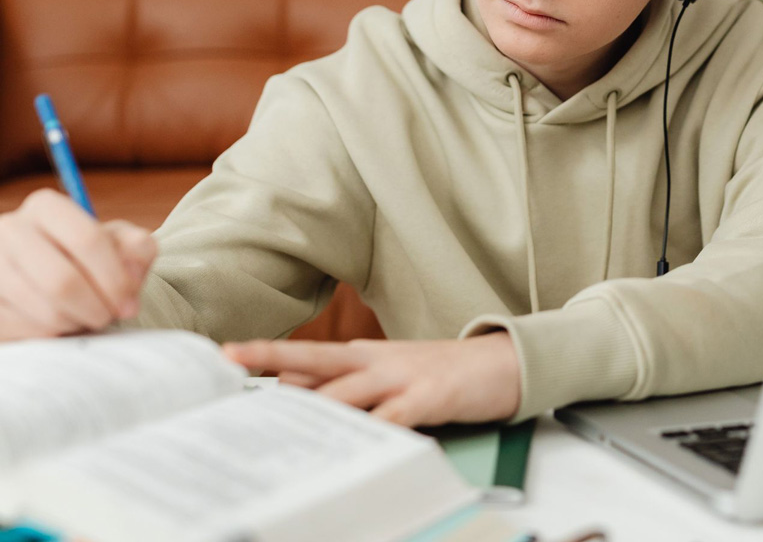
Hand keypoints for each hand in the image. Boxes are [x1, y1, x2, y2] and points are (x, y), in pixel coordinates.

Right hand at [0, 188, 157, 340]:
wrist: (51, 274)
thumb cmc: (91, 257)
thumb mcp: (121, 243)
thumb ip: (138, 249)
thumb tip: (130, 276)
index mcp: (46, 207)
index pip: (88, 240)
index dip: (115, 279)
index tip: (129, 303)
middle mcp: (9, 230)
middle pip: (62, 281)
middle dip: (96, 308)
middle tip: (109, 316)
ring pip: (42, 311)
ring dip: (76, 323)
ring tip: (86, 317)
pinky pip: (22, 331)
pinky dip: (51, 335)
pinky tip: (61, 323)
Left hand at [222, 332, 521, 426]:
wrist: (502, 363)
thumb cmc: (441, 375)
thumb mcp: (389, 374)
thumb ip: (346, 384)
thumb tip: (292, 392)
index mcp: (363, 356)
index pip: (306, 358)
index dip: (266, 359)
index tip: (225, 358)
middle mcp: (377, 361)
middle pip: (316, 357)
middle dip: (272, 357)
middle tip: (230, 355)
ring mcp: (404, 375)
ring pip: (349, 388)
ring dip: (312, 401)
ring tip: (277, 416)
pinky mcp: (431, 394)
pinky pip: (397, 415)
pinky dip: (376, 428)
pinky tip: (356, 439)